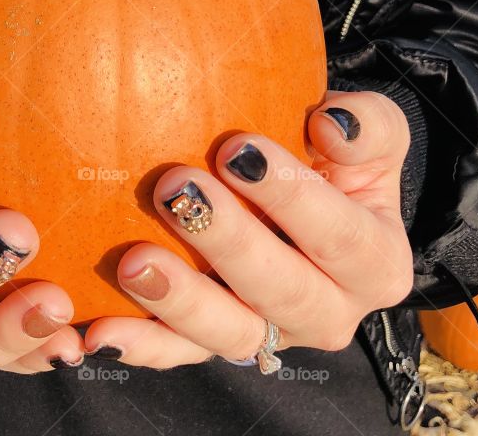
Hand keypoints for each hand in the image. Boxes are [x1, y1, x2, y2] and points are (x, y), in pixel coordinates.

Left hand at [81, 91, 412, 366]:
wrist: (308, 190)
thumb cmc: (336, 153)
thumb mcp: (373, 130)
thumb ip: (368, 125)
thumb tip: (329, 126)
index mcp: (375, 263)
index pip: (339, 235)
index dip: (289, 195)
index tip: (237, 148)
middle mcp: (329, 310)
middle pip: (282, 291)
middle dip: (226, 241)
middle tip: (176, 190)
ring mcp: (271, 332)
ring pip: (230, 333)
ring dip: (180, 301)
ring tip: (134, 261)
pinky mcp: (219, 341)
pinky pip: (181, 353)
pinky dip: (143, 345)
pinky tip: (102, 330)